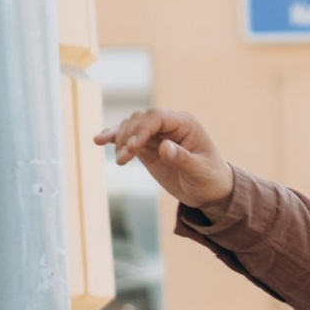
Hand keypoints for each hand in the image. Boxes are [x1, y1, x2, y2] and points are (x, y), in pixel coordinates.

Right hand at [96, 108, 234, 211]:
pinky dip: (114, 139)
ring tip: (121, 161)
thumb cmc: (210, 180)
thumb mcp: (200, 172)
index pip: (156, 117)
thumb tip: (164, 146)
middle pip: (140, 120)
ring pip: (131, 127)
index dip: (141, 129)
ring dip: (120, 141)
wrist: (210, 192)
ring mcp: (157, 135)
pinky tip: (99, 141)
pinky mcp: (148, 147)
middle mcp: (169, 125)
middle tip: (124, 158)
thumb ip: (182, 159)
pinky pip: (128, 138)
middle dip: (128, 136)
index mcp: (185, 124)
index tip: (132, 147)